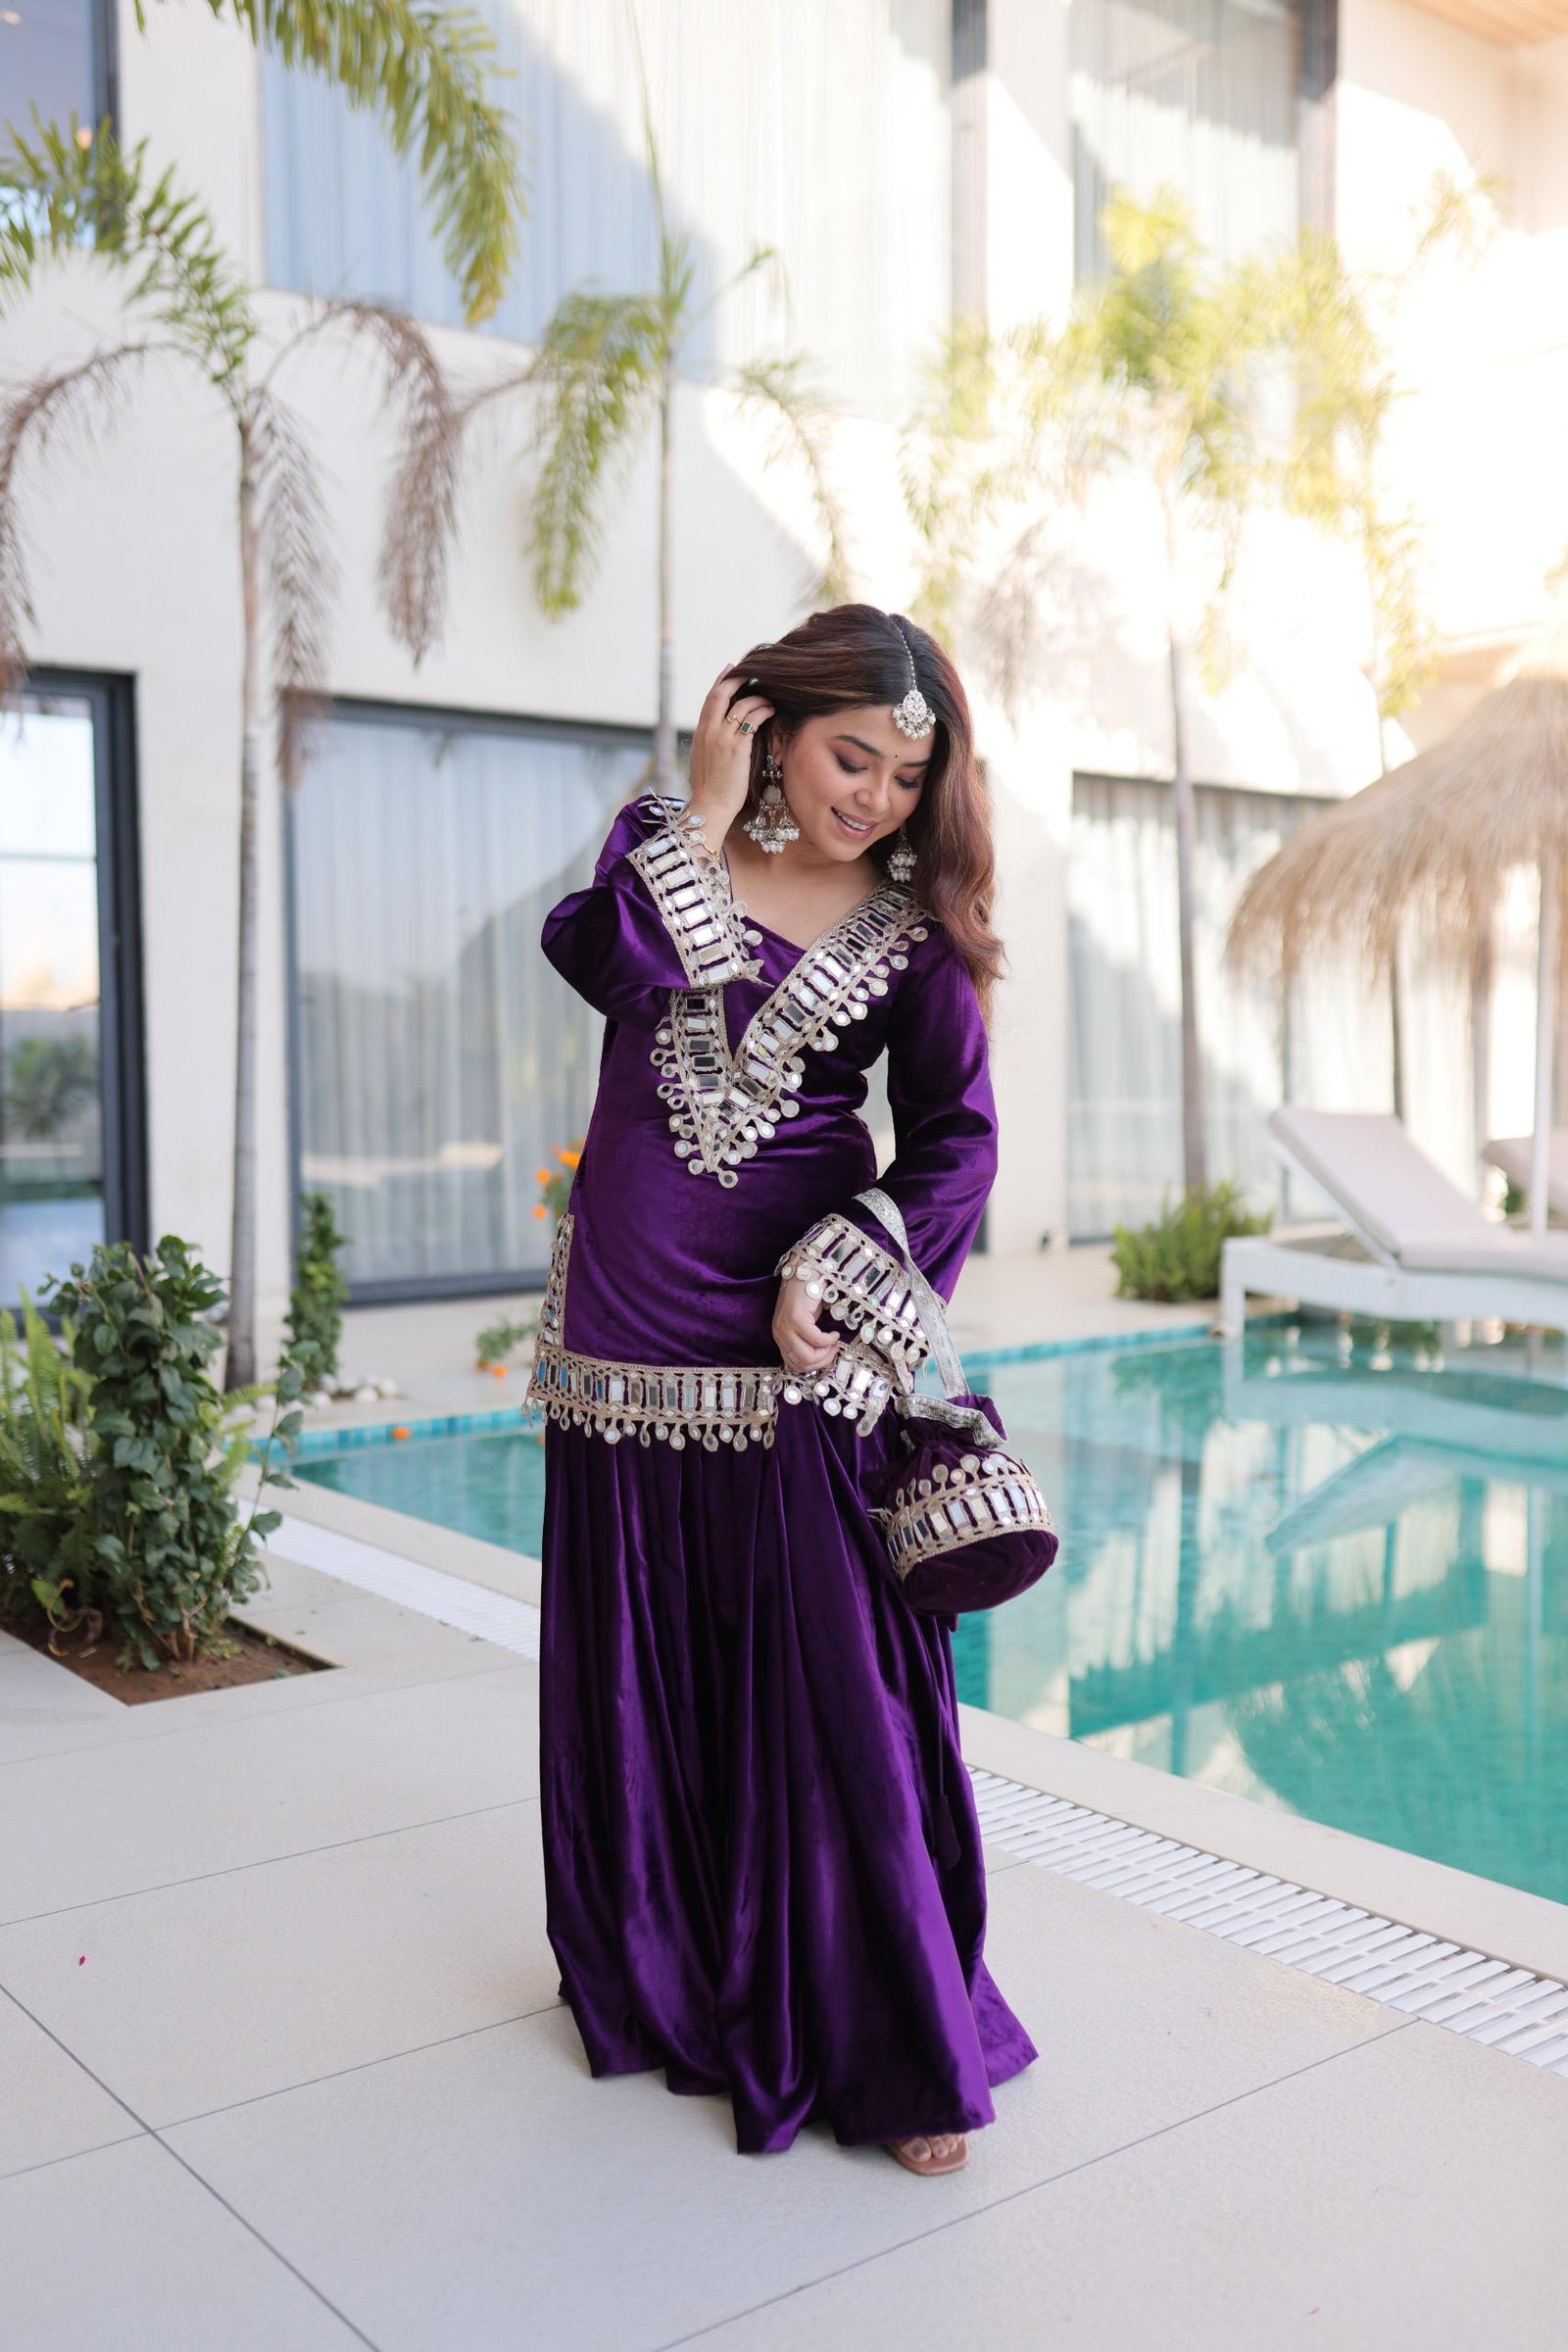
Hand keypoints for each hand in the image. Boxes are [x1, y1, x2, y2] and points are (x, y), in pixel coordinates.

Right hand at [687, 666, 773, 853]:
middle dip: (736, 678)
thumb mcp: (703, 760)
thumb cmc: (711, 789)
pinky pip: (751, 721)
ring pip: (740, 705)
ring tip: (768, 700)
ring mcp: (721, 739)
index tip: (729, 669)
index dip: (720, 682)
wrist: (711, 806)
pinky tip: (770, 712)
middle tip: (750, 670)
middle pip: (720, 694)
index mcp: (700, 734)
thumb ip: (709, 743)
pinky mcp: (736, 748)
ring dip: (757, 698)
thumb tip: (718, 734)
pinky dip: (762, 711)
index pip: (709, 700)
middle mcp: (708, 732)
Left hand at [772, 1276, 840, 1381]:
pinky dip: (829, 1339)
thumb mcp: (806, 1323)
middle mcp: (779, 1334)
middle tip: (834, 1348)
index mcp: (781, 1337)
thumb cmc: (808, 1297)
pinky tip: (834, 1332)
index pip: (795, 1366)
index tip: (828, 1354)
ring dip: (826, 1352)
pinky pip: (816, 1339)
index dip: (815, 1365)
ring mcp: (786, 1327)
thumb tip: (823, 1357)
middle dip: (823, 1361)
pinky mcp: (796, 1319)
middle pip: (802, 1364)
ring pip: (808, 1357)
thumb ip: (807, 1339)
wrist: (806, 1271)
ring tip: (834, 1341)